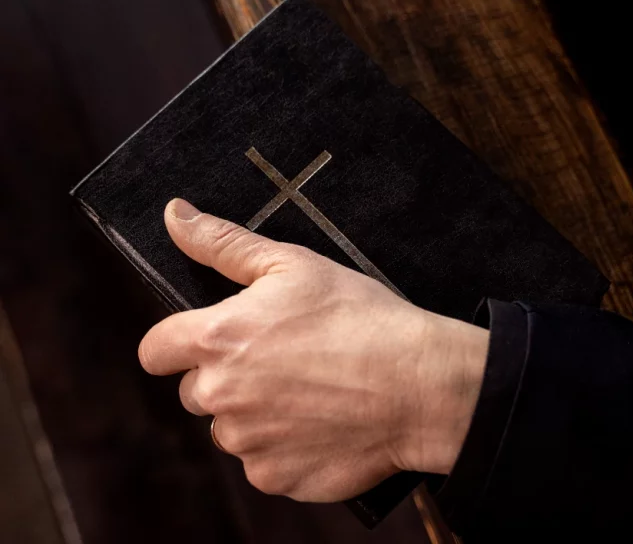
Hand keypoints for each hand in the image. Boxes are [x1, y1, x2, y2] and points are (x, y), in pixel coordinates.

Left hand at [138, 199, 488, 501]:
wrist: (419, 383)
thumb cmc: (360, 317)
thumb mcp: (293, 264)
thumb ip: (223, 243)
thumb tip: (174, 214)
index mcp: (217, 339)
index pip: (155, 351)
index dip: (176, 343)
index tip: (210, 341)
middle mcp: (221, 396)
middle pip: (195, 391)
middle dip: (225, 377)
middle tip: (282, 361)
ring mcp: (248, 443)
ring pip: (231, 428)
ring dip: (255, 414)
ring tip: (309, 392)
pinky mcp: (276, 477)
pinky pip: (264, 462)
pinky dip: (285, 447)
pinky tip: (323, 422)